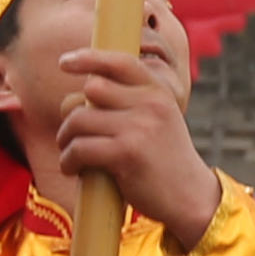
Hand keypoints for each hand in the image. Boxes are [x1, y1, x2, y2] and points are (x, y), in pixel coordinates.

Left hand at [41, 41, 219, 243]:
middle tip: (72, 134)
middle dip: (72, 112)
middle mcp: (151, 103)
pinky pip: (80, 148)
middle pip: (90, 89)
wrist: (190, 197)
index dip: (89, 58)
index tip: (64, 62)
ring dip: (66, 139)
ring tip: (71, 155)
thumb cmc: (163, 160)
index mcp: (159, 91)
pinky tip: (73, 170)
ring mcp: (139, 127)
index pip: (120, 62)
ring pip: (79, 119)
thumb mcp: (158, 121)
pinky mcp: (126, 153)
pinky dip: (68, 161)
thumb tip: (76, 98)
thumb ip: (129, 103)